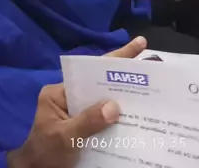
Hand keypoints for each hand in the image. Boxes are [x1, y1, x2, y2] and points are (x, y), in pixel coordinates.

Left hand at [8, 37, 146, 167]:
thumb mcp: (65, 136)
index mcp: (59, 92)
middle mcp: (68, 99)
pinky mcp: (83, 131)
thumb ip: (87, 121)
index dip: (114, 59)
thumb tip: (114, 105)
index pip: (89, 72)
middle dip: (124, 80)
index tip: (138, 45)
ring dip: (123, 103)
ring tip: (151, 98)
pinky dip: (118, 122)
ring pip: (104, 104)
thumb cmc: (45, 152)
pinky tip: (137, 124)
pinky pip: (104, 122)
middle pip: (99, 86)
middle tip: (153, 73)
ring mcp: (76, 115)